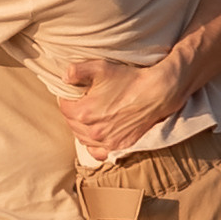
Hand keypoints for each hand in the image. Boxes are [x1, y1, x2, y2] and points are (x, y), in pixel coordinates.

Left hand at [58, 51, 187, 156]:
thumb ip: (76, 71)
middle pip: (72, 123)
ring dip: (81, 128)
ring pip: (82, 138)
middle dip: (73, 112)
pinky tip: (97, 134)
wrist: (156, 93)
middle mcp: (92, 131)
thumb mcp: (101, 67)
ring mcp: (105, 142)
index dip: (67, 98)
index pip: (64, 107)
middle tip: (81, 102)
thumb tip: (64, 78)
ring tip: (88, 116)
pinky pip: (97, 152)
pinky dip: (94, 145)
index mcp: (84, 112)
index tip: (73, 92)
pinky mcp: (118, 147)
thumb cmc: (129, 79)